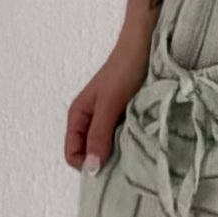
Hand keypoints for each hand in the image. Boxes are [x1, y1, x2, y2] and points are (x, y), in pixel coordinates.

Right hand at [66, 34, 148, 172]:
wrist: (144, 47)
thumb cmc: (124, 71)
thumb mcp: (109, 105)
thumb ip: (98, 135)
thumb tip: (91, 169)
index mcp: (78, 117)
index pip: (72, 155)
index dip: (87, 164)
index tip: (110, 163)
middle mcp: (89, 122)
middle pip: (90, 155)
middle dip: (105, 161)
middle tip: (127, 158)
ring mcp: (107, 121)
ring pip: (107, 149)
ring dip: (120, 153)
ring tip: (136, 147)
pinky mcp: (124, 119)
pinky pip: (121, 140)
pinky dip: (130, 144)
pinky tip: (142, 139)